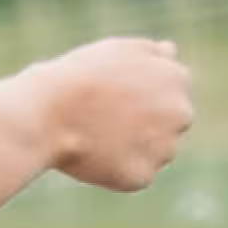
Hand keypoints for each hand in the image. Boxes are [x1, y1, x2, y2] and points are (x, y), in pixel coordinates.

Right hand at [46, 37, 192, 193]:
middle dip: (143, 125)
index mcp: (177, 78)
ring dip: (132, 149)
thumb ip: (152, 53)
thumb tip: (171, 52)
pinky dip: (116, 172)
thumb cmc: (76, 78)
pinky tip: (92, 157)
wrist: (46, 114)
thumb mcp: (116, 50)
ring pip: (155, 153)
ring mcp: (165, 147)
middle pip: (167, 125)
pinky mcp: (142, 176)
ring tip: (94, 139)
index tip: (109, 98)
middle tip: (101, 121)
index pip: (170, 93)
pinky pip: (134, 177)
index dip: (138, 98)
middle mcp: (181, 113)